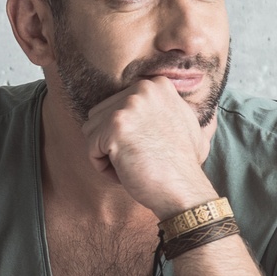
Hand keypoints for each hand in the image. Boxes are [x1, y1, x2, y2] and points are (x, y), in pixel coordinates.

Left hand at [81, 75, 218, 217]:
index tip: (147, 148)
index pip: (116, 105)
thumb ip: (165, 106)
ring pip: (92, 131)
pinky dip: (103, 168)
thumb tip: (158, 91)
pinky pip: (91, 149)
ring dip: (106, 154)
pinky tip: (125, 173)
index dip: (126, 133)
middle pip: (100, 116)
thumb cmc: (183, 164)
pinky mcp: (115, 127)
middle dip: (112, 143)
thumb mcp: (183, 121)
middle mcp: (143, 89)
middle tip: (139, 160)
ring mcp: (128, 106)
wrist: (185, 190)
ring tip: (133, 166)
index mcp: (156, 85)